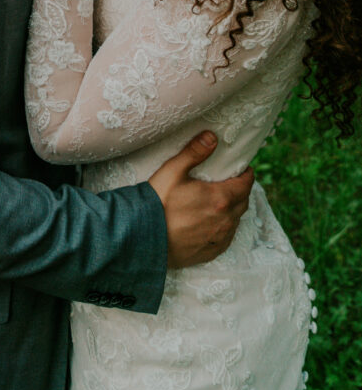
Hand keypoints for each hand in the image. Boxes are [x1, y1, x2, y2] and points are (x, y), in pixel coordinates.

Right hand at [148, 132, 253, 268]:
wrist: (143, 237)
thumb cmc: (157, 202)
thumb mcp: (173, 171)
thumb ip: (194, 152)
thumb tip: (212, 137)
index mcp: (221, 198)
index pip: (246, 183)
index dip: (246, 174)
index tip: (241, 168)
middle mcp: (225, 220)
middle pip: (243, 201)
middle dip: (240, 190)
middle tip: (230, 182)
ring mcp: (219, 238)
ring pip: (236, 220)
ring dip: (232, 209)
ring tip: (219, 201)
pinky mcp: (211, 251)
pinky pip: (226, 238)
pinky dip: (224, 227)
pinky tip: (213, 223)